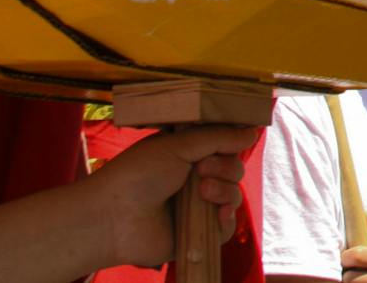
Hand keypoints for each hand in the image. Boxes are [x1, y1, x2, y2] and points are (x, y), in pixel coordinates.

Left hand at [85, 125, 254, 266]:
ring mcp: (197, 207)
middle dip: (226, 167)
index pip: (225, 146)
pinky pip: (226, 227)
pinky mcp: (197, 234)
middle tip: (202, 169)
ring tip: (202, 192)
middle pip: (234, 170)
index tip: (233, 140)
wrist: (113, 216)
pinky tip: (216, 214)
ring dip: (225, 190)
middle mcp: (195, 179)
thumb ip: (218, 137)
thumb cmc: (138, 174)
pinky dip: (226, 219)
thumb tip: (252, 132)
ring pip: (233, 196)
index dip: (232, 143)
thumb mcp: (178, 145)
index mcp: (188, 155)